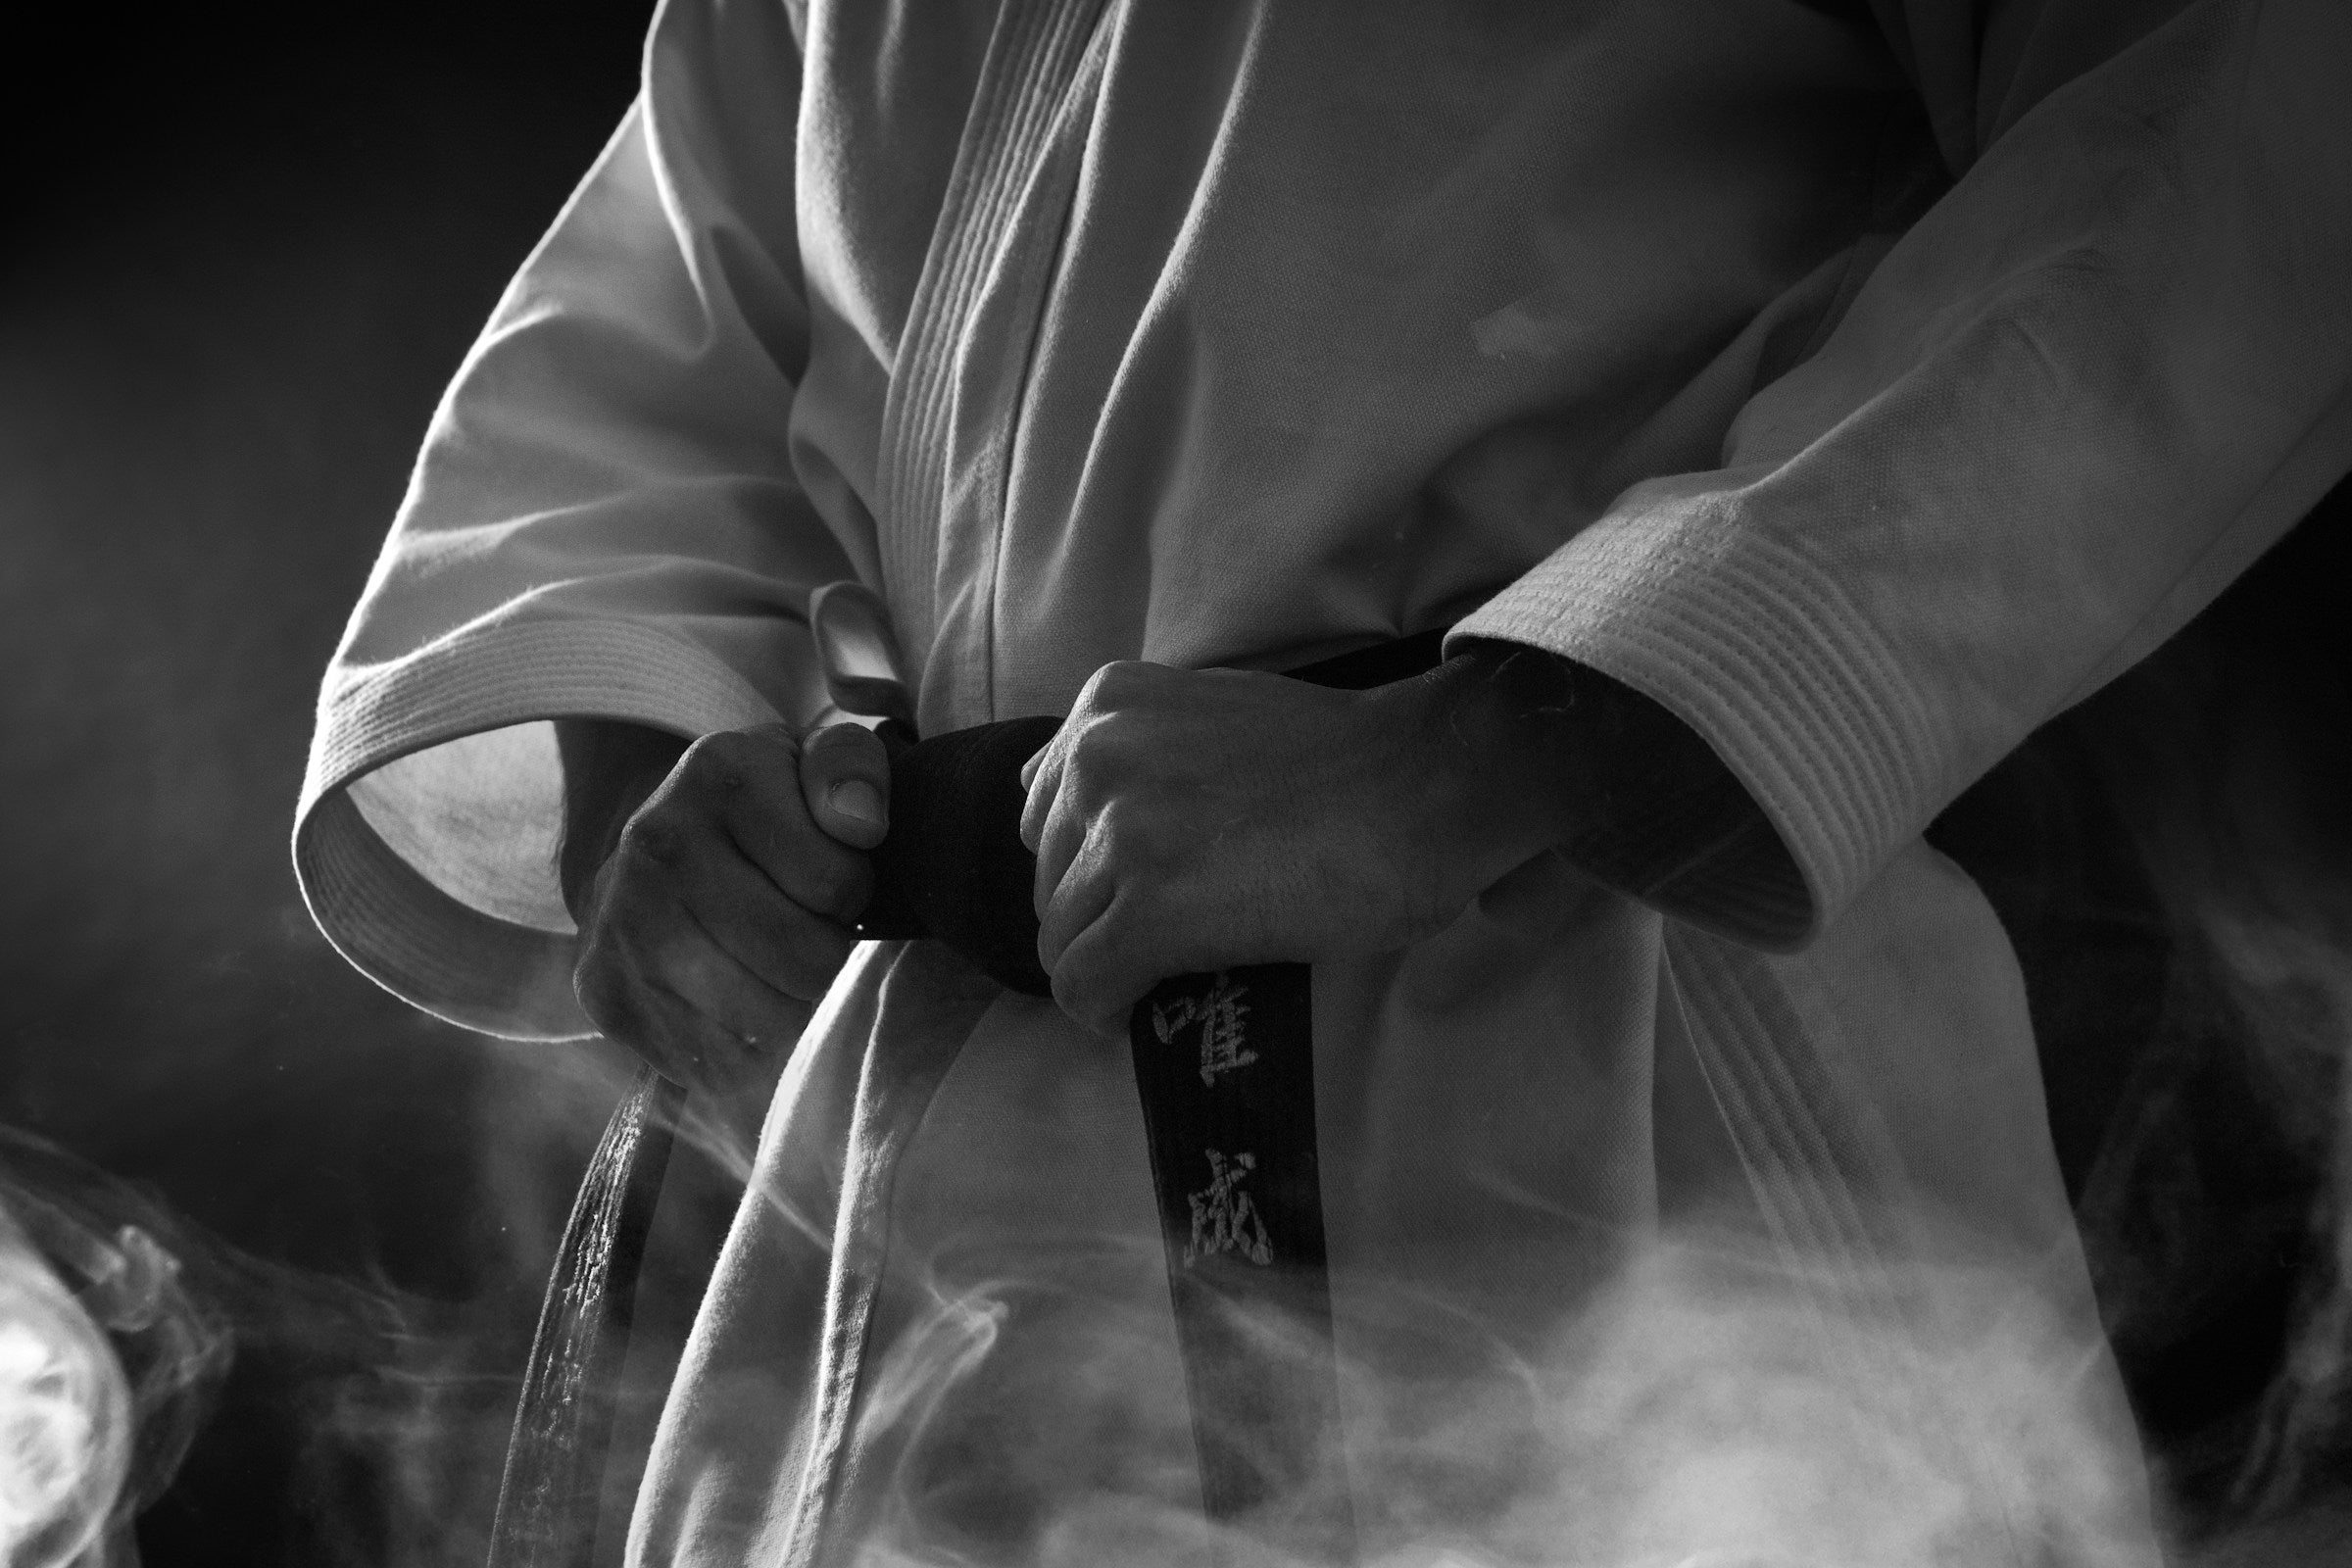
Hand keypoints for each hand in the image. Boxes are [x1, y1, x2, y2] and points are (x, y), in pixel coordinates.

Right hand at [566, 721, 889, 1091]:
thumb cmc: (764, 811)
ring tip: (775, 968)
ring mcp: (622, 924)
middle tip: (805, 934)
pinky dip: (747, 1054)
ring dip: (793, 1009)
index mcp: (718, 777)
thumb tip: (859, 823)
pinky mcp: (605, 993)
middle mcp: (657, 846)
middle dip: (826, 958)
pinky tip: (739, 1006)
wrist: (655, 849)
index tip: (826, 880)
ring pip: (765, 1022)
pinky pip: (714, 1065)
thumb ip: (850, 769)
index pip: (835, 884)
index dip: (852, 893)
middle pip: (804, 961)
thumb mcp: (813, 762)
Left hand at [1018, 658, 1558, 1033]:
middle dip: (1101, 918)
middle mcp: (1096, 757)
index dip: (1094, 868)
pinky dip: (1109, 1011)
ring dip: (1112, 968)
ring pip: (1061, 942)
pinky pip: (1083, 986)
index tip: (1146, 892)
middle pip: (1048, 880)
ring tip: (1176, 973)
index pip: (1046, 812)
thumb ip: (1136, 748)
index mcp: (1105, 705)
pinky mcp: (1148, 910)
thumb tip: (1057, 799)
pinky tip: (1149, 1011)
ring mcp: (1119, 834)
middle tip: (1176, 938)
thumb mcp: (1209, 713)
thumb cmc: (1342, 761)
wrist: (1423, 788)